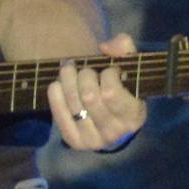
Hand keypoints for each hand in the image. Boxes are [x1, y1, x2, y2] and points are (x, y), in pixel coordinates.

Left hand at [48, 33, 144, 152]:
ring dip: (67, 81)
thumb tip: (104, 46)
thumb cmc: (125, 92)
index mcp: (133, 115)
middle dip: (84, 76)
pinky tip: (57, 85)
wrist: (116, 126)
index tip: (110, 69)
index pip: (111, 93)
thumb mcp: (132, 70)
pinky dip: (55, 96)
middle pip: (89, 97)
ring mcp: (94, 139)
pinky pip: (60, 115)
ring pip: (74, 104)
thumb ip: (125, 50)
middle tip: (85, 69)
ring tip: (68, 70)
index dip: (107, 75)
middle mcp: (114, 131)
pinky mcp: (75, 141)